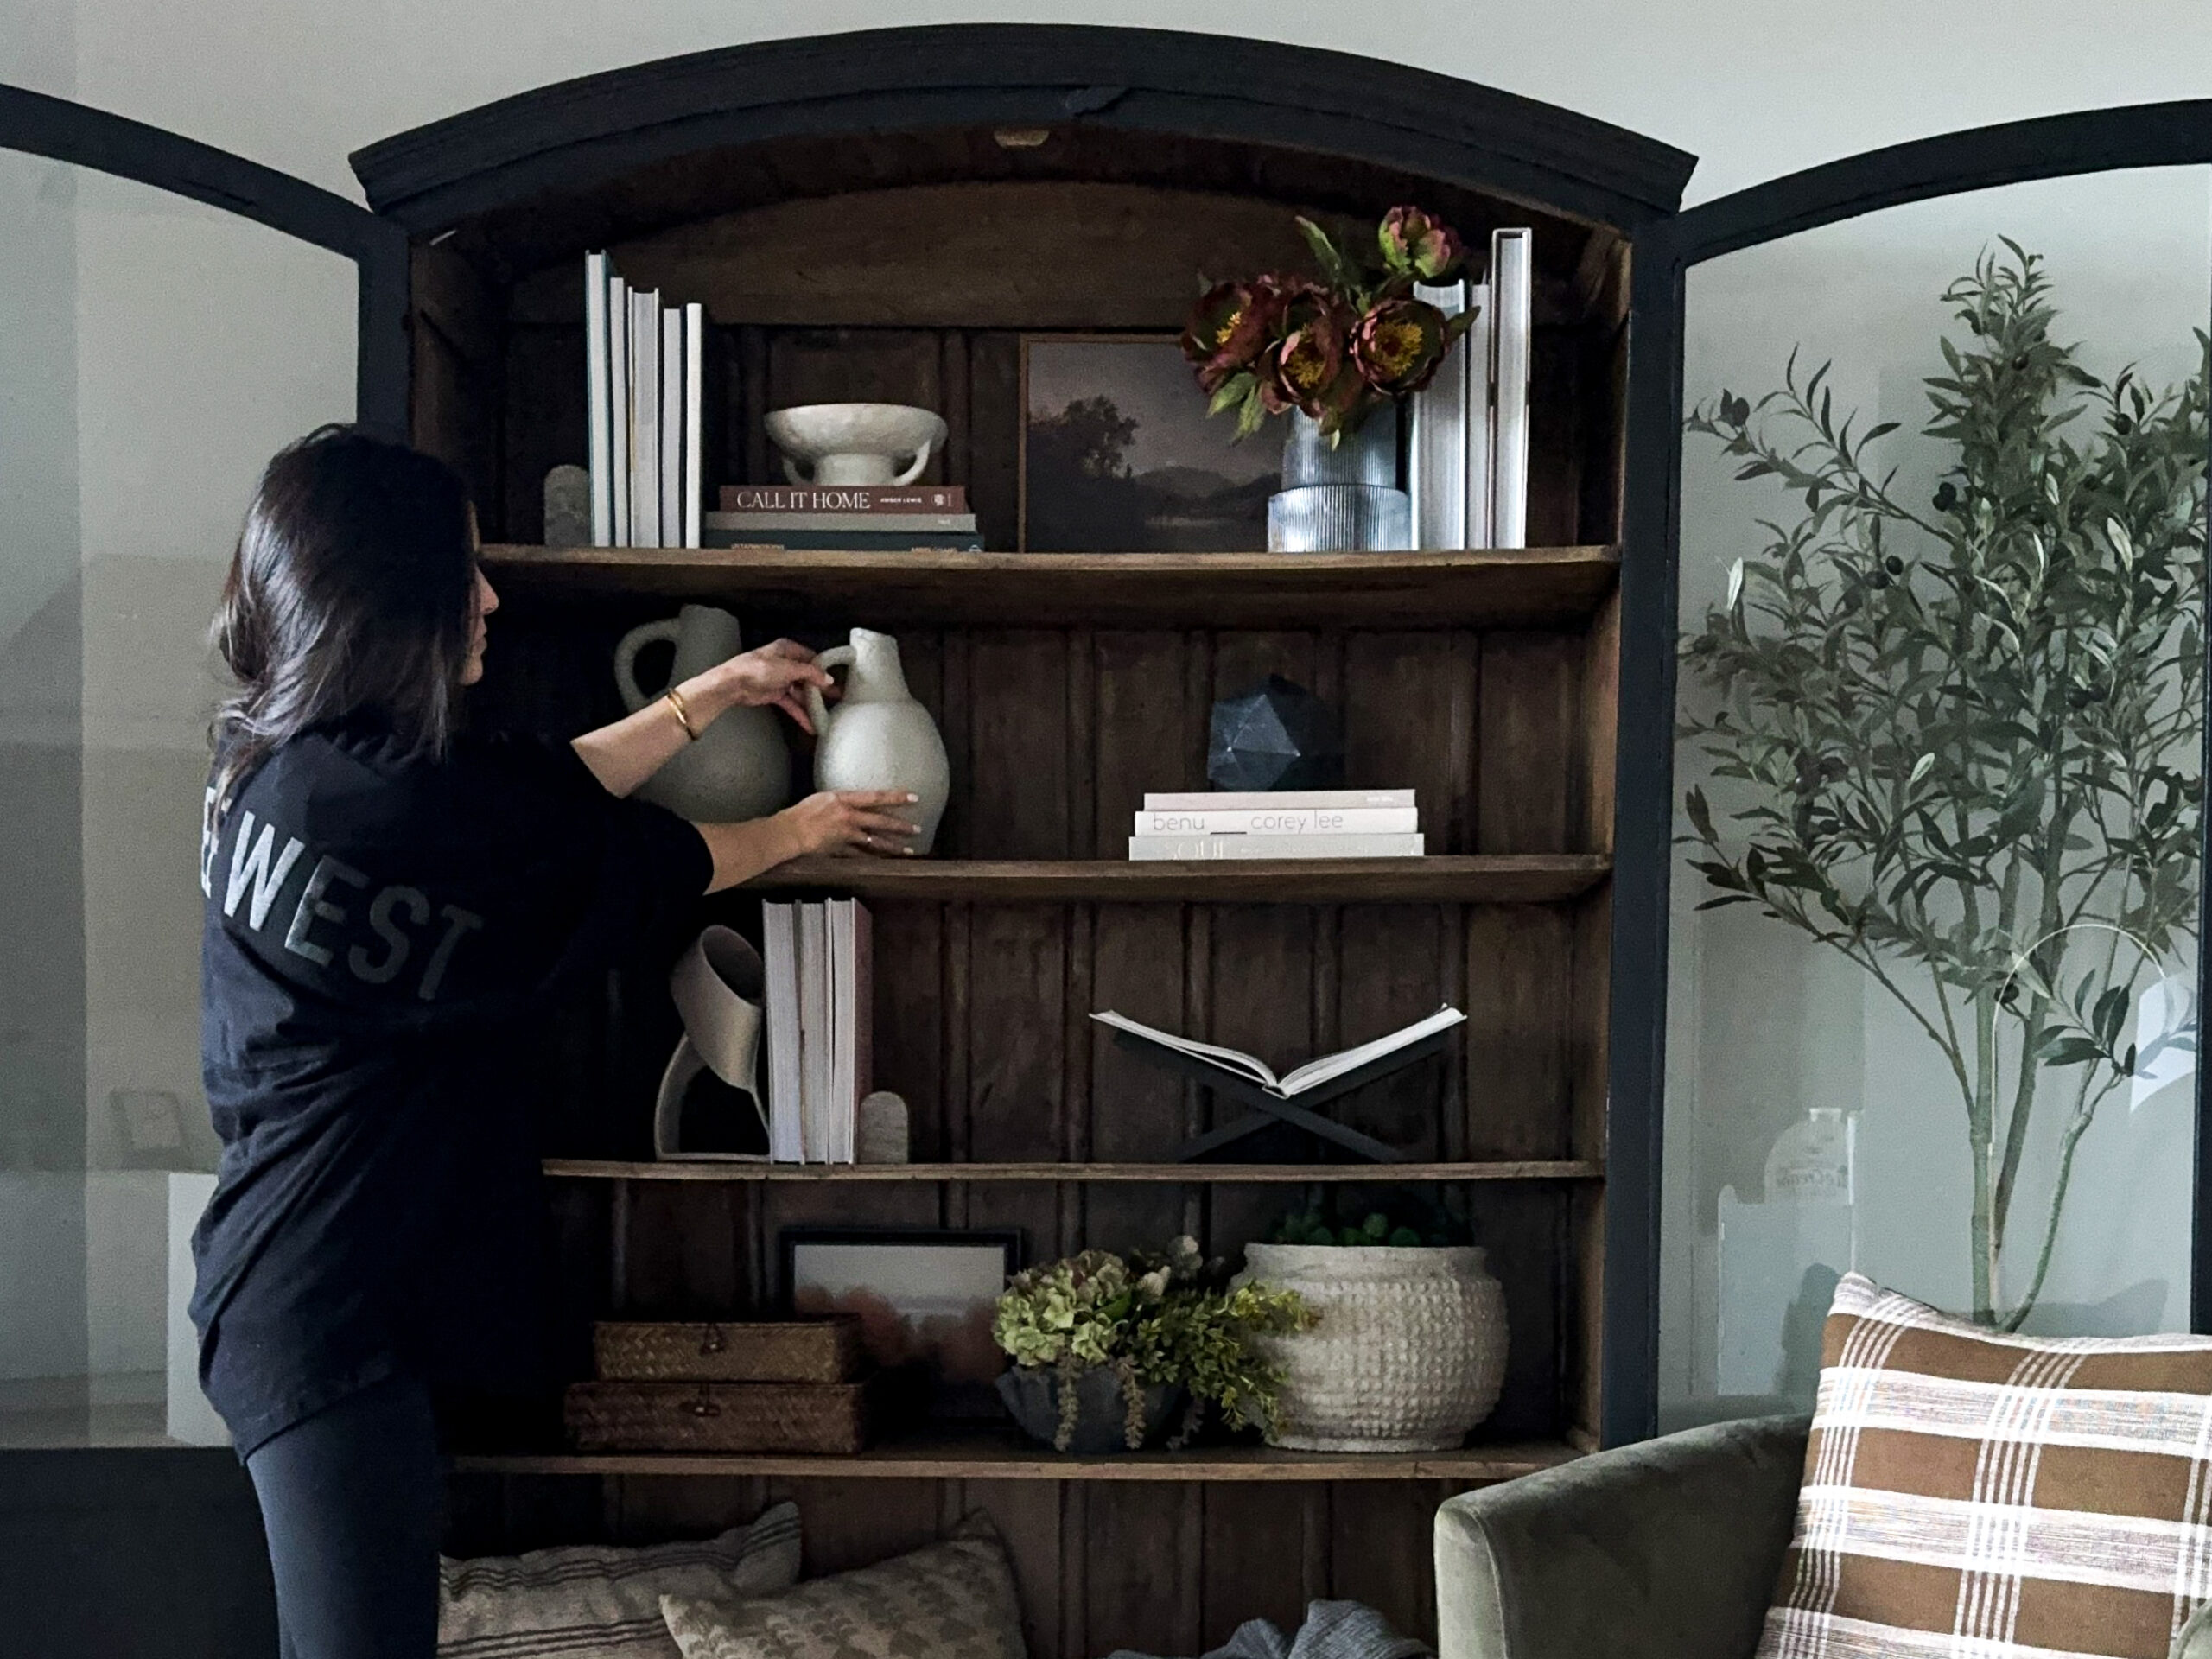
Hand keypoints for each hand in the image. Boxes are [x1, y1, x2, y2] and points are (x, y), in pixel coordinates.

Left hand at [700, 639, 833, 732]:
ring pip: (800, 692)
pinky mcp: (775, 694)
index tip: (836, 680)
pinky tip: (810, 725)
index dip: (824, 669)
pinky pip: (791, 704)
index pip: (812, 658)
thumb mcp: (788, 668)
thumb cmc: (759, 669)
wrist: (733, 684)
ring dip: (811, 705)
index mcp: (788, 649)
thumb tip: (828, 679)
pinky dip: (800, 713)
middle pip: (807, 677)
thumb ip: (810, 673)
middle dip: (820, 689)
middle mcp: (786, 663)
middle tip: (837, 699)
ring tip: (826, 716)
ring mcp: (780, 679)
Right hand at [773, 790, 923, 859]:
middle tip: (917, 830)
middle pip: (881, 821)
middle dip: (901, 826)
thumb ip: (841, 800)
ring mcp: (846, 835)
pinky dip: (873, 860)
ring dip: (893, 847)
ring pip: (875, 841)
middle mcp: (849, 817)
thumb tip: (852, 802)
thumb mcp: (823, 798)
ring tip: (908, 851)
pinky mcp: (841, 850)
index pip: (876, 797)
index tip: (914, 798)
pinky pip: (861, 856)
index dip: (896, 797)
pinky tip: (885, 863)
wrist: (789, 831)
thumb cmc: (801, 812)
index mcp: (844, 800)